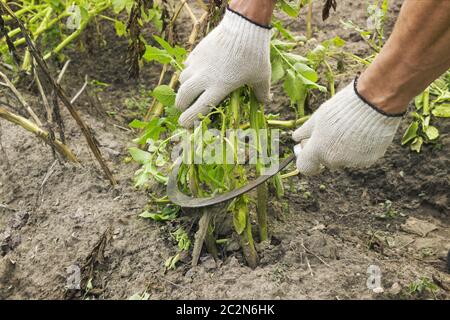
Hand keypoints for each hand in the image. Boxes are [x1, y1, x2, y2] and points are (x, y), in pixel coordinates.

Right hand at [175, 8, 271, 127]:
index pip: (198, 109)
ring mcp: (198, 64)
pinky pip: (186, 66)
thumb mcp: (261, 76)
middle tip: (183, 108)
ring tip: (189, 91)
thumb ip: (262, 92)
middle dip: (181, 105)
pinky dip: (188, 73)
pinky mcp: (197, 52)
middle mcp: (204, 78)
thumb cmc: (255, 54)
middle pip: (183, 96)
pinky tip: (195, 73)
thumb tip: (266, 102)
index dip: (189, 119)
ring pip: (182, 80)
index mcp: (219, 88)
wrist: (244, 26)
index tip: (184, 125)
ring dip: (184, 88)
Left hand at [292, 79, 403, 174]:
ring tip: (352, 128)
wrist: (375, 103)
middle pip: (326, 160)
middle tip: (334, 130)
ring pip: (344, 159)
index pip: (304, 167)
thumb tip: (296, 138)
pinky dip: (359, 149)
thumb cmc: (343, 107)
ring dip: (344, 149)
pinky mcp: (369, 160)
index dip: (305, 160)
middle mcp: (334, 160)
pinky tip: (364, 132)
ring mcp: (352, 162)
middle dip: (327, 149)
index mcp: (318, 149)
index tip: (307, 152)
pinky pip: (359, 158)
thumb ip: (305, 131)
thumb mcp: (319, 116)